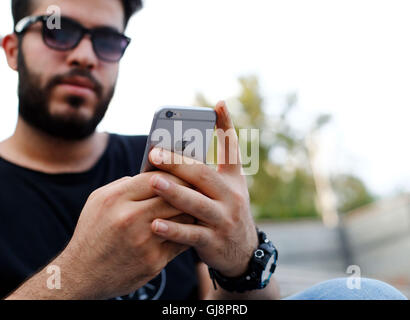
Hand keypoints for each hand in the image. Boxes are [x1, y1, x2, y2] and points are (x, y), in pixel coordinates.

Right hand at [60, 172, 193, 298]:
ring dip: (191, 212)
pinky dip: (187, 233)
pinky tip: (188, 228)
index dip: (174, 174)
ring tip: (195, 208)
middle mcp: (130, 218)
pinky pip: (181, 241)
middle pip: (173, 197)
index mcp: (116, 199)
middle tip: (197, 190)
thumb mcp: (99, 200)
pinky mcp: (154, 261)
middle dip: (188, 192)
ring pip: (182, 218)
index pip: (157, 178)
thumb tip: (154, 175)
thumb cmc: (92, 233)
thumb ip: (125, 184)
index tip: (183, 175)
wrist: (82, 275)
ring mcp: (144, 241)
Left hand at [148, 101, 258, 277]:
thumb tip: (181, 149)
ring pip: (196, 204)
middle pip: (204, 176)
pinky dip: (173, 230)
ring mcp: (223, 220)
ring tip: (152, 181)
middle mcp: (232, 197)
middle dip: (179, 163)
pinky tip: (154, 223)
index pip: (232, 149)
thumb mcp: (227, 189)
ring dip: (174, 192)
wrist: (242, 251)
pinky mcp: (213, 242)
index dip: (226, 126)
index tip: (218, 104)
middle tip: (155, 153)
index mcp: (233, 181)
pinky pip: (191, 235)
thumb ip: (208, 170)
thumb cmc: (225, 211)